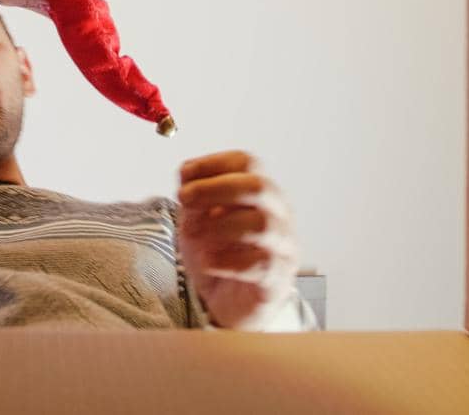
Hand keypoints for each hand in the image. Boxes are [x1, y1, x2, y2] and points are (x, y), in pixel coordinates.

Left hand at [176, 150, 299, 330]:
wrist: (228, 303)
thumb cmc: (218, 255)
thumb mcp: (197, 221)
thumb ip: (194, 199)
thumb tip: (187, 176)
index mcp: (260, 193)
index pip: (247, 164)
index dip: (214, 163)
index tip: (185, 174)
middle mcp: (278, 214)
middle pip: (258, 186)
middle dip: (216, 189)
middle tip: (185, 198)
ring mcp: (283, 246)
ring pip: (262, 224)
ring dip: (220, 226)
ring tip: (195, 237)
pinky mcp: (278, 278)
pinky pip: (259, 263)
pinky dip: (227, 261)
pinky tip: (208, 262)